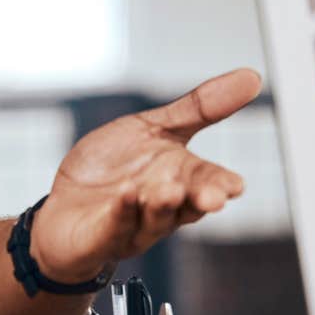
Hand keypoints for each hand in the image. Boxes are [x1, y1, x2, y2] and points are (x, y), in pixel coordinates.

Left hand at [30, 68, 261, 282]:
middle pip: (189, 204)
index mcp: (182, 179)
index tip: (235, 185)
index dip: (222, 184)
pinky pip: (114, 226)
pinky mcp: (102, 237)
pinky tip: (124, 195)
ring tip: (169, 190)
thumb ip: (199, 108)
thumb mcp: (153, 128)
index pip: (210, 181)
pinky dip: (121, 212)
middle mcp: (164, 206)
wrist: (62, 207)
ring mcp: (134, 225)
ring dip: (162, 204)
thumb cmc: (113, 169)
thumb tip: (252, 77)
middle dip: (201, 199)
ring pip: (154, 218)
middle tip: (213, 197)